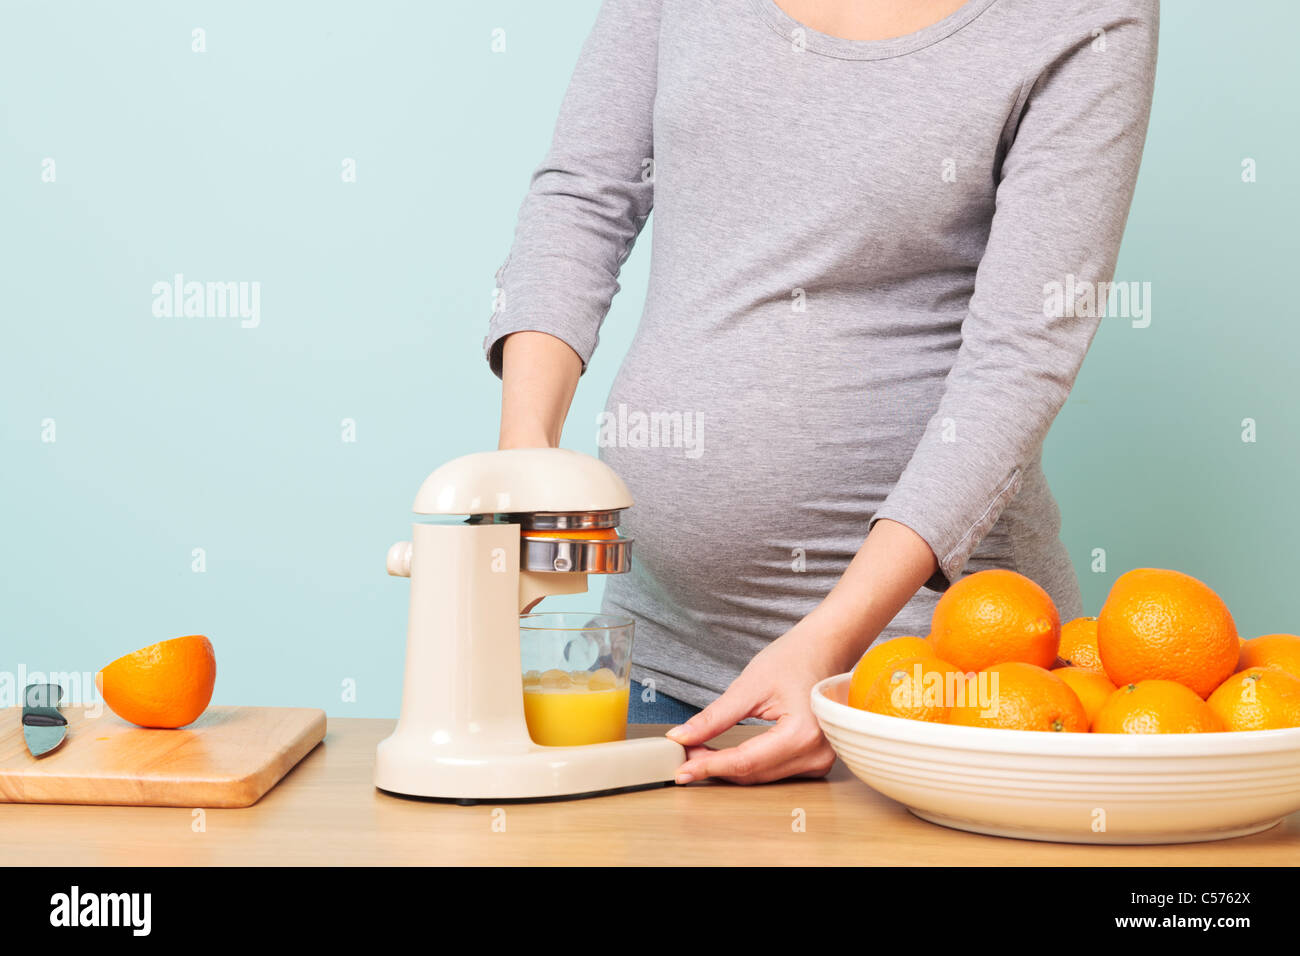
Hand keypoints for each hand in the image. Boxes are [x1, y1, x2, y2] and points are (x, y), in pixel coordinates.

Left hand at [664, 620, 841, 784]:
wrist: (824, 650)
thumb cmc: (793, 658)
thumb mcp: (748, 685)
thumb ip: (715, 717)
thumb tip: (682, 738)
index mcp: (803, 733)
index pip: (746, 761)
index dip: (710, 766)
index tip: (681, 769)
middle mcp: (817, 754)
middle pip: (753, 773)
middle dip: (715, 767)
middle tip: (684, 754)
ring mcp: (820, 761)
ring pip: (762, 777)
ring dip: (729, 769)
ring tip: (699, 752)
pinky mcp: (816, 761)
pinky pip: (774, 772)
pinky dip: (748, 766)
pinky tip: (726, 755)